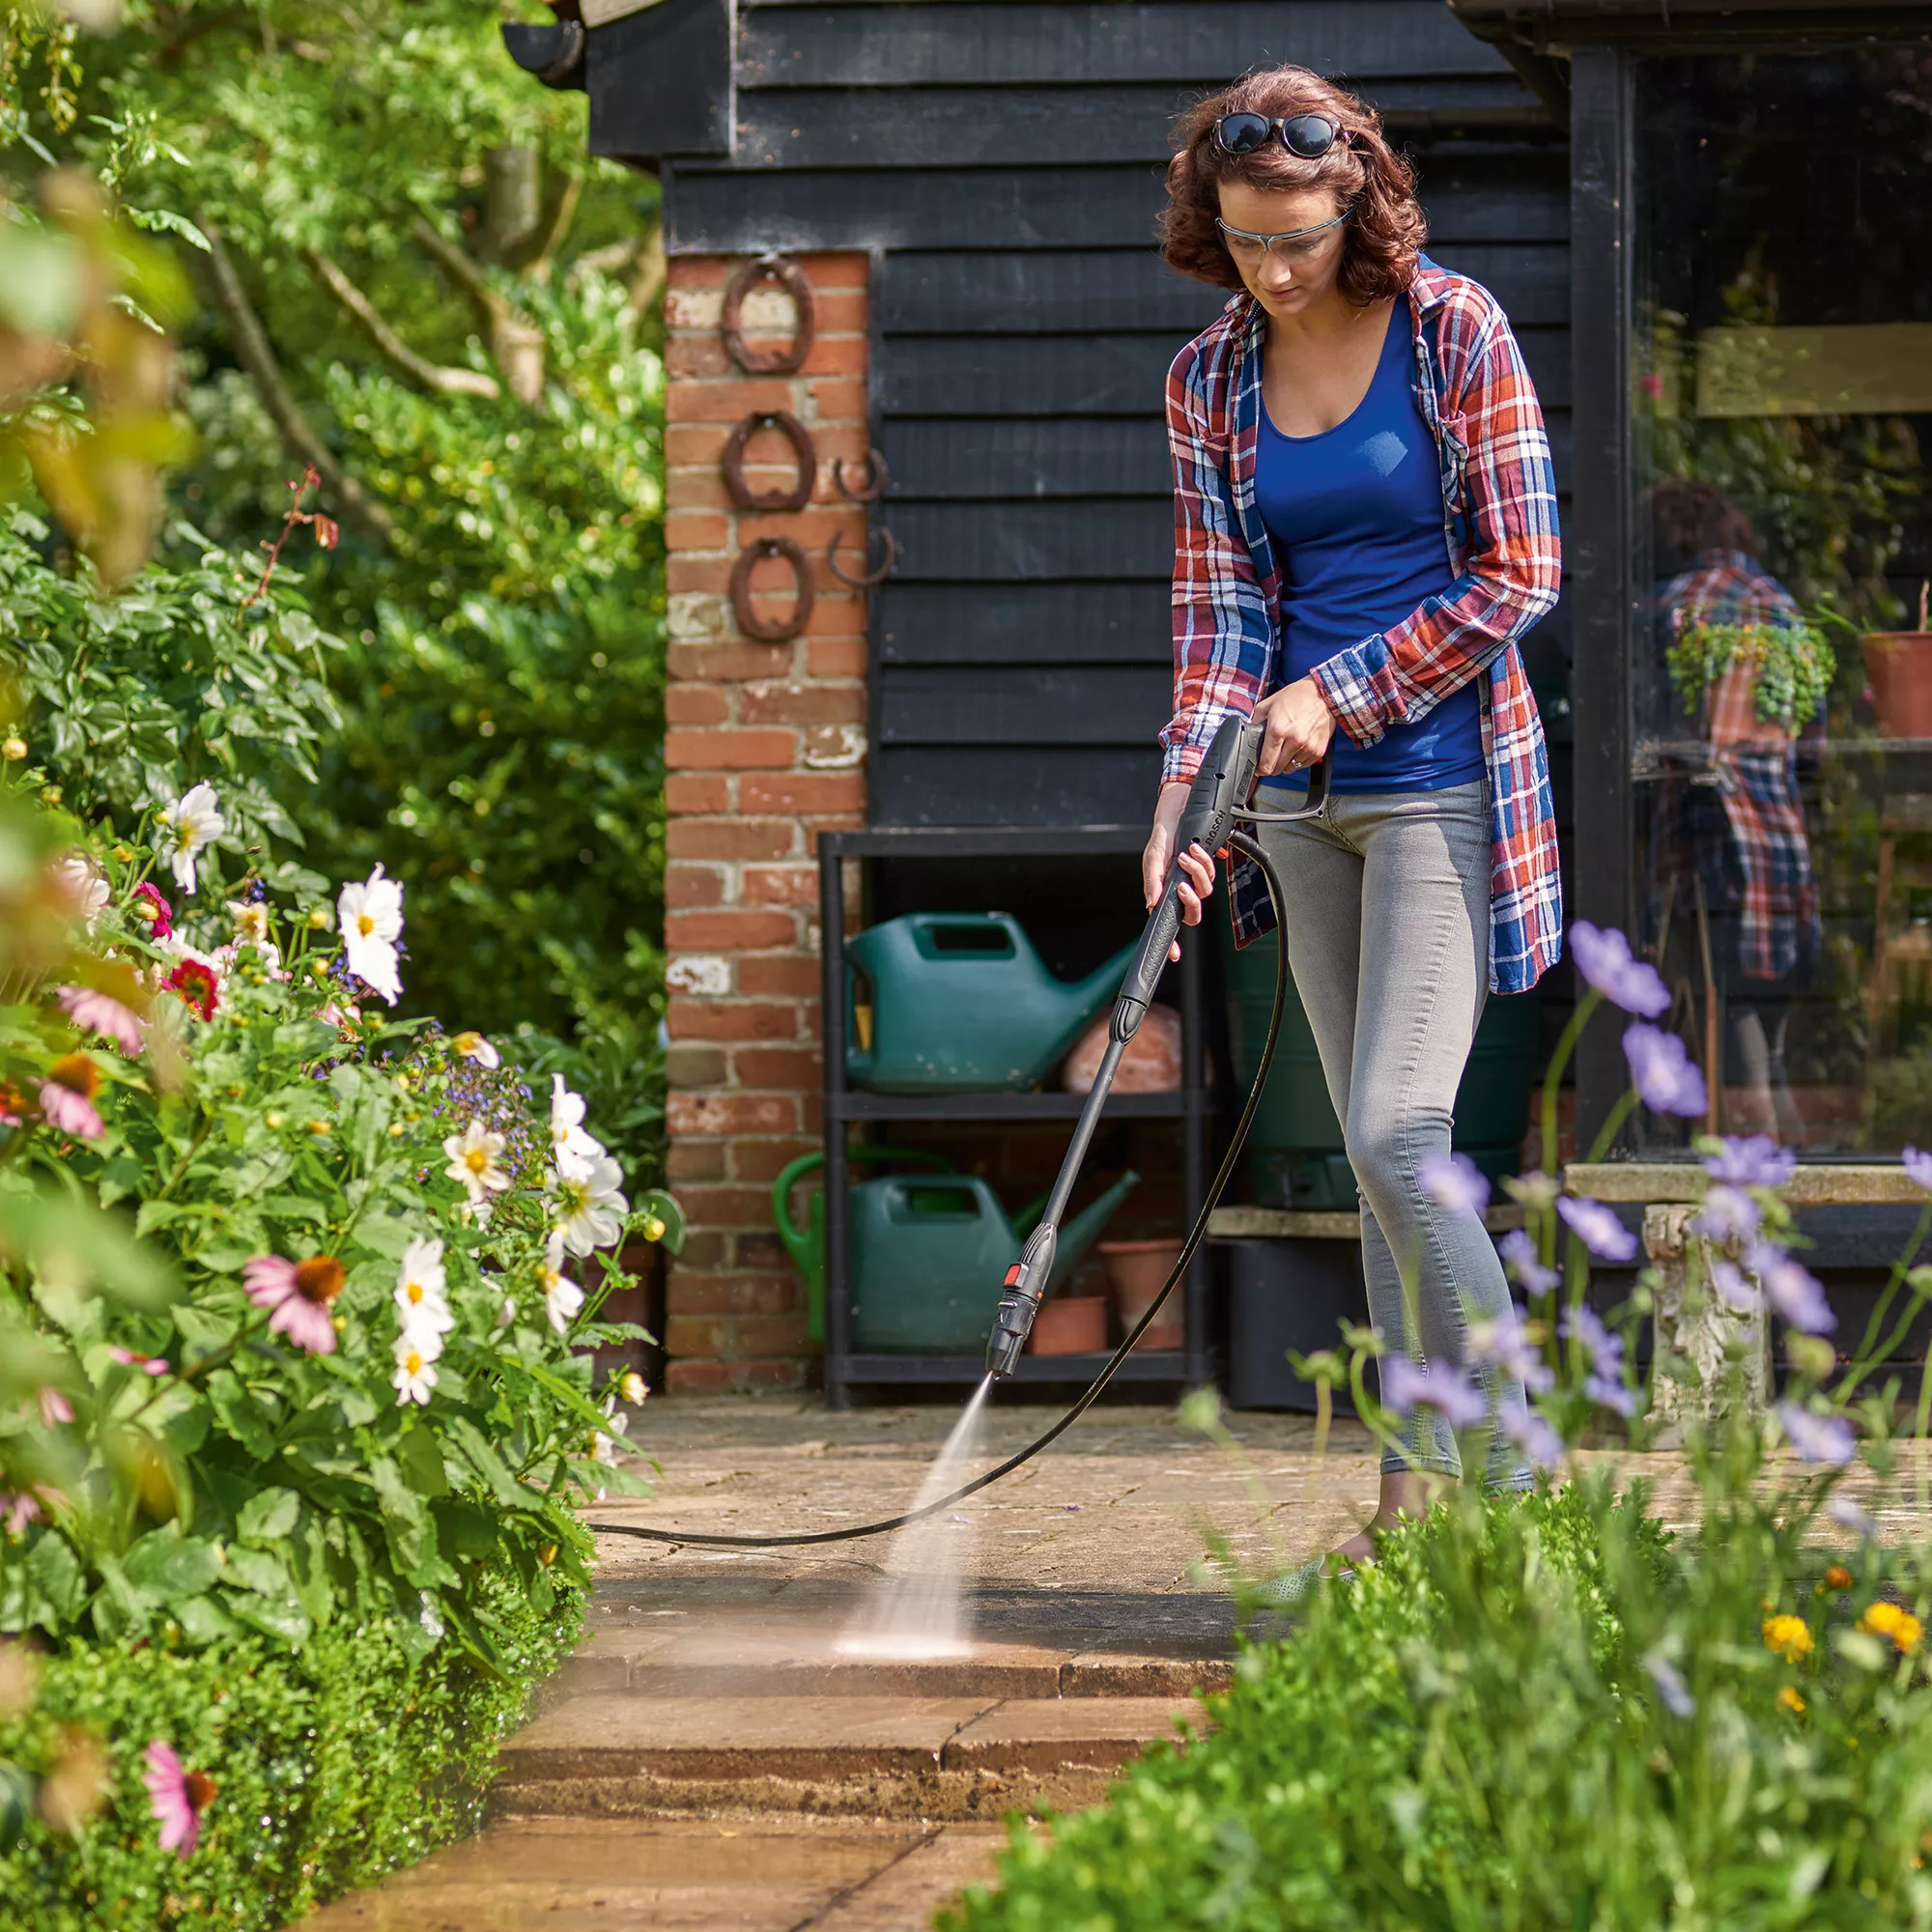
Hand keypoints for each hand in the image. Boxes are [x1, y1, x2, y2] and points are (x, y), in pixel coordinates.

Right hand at [1143, 781, 1218, 961]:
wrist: (1179, 811)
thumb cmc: (1162, 835)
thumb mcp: (1153, 856)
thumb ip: (1153, 880)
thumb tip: (1152, 903)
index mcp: (1162, 892)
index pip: (1166, 921)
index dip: (1170, 941)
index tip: (1173, 953)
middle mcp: (1179, 890)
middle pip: (1192, 913)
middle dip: (1191, 901)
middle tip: (1183, 886)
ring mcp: (1194, 880)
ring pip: (1204, 891)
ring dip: (1197, 873)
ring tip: (1187, 855)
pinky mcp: (1206, 869)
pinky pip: (1212, 874)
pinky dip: (1205, 862)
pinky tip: (1196, 850)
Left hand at [1252, 677, 1333, 777]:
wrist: (1324, 694)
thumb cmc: (1297, 697)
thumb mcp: (1269, 704)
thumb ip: (1256, 721)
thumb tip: (1249, 735)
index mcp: (1277, 730)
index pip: (1266, 763)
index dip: (1260, 768)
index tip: (1259, 768)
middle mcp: (1293, 741)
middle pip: (1277, 769)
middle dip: (1271, 765)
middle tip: (1272, 756)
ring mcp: (1308, 747)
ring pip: (1290, 768)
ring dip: (1286, 762)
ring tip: (1287, 747)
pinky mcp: (1318, 750)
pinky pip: (1303, 764)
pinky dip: (1299, 759)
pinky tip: (1299, 747)